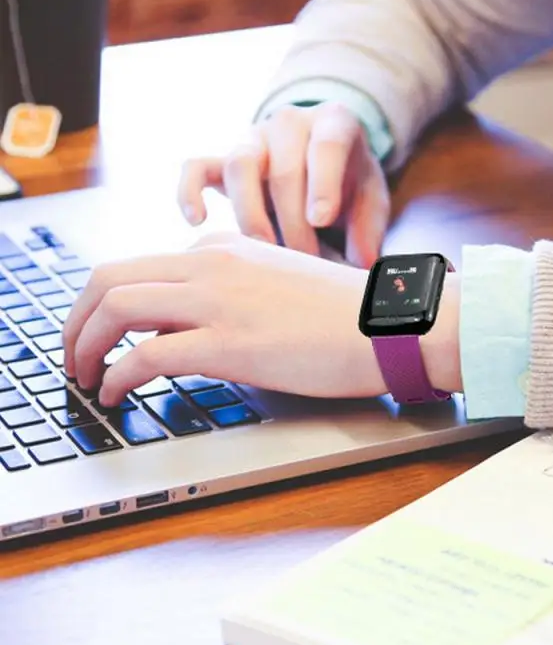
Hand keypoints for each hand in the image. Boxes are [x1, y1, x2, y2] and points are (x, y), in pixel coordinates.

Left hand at [62, 234, 461, 405]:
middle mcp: (212, 264)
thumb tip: (187, 325)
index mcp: (225, 249)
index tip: (102, 333)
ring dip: (83, 345)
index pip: (142, 267)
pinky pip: (146, 356)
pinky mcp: (228, 343)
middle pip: (110, 278)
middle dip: (77, 319)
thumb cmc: (343, 313)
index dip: (108, 305)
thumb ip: (231, 291)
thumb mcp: (277, 283)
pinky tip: (116, 395)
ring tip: (84, 377)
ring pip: (116, 309)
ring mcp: (218, 301)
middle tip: (73, 354)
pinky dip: (116, 377)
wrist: (388, 324)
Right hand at [177, 103, 390, 267]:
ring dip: (251, 214)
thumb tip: (363, 264)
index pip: (327, 145)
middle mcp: (290, 123)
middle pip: (283, 168)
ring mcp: (253, 139)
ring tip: (265, 251)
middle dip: (293, 221)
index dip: (323, 183)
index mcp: (334, 122)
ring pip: (239, 165)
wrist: (322, 159)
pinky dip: (190, 191)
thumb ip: (369, 227)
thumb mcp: (370, 198)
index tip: (321, 220)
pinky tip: (197, 221)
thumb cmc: (349, 182)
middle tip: (305, 260)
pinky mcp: (223, 160)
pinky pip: (196, 167)